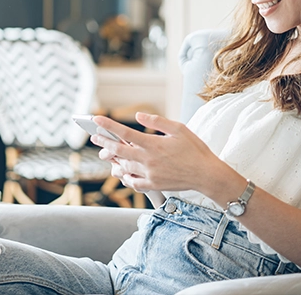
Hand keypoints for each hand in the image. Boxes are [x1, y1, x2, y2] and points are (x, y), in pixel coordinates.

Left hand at [90, 112, 231, 195]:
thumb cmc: (195, 149)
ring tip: (107, 153)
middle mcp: (148, 160)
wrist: (206, 174)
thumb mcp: (178, 128)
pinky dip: (125, 176)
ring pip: (123, 167)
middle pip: (118, 150)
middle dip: (104, 142)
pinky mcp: (153, 185)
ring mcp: (149, 174)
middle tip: (94, 137)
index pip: (124, 133)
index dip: (108, 126)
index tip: (96, 119)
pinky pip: (133, 182)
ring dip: (113, 159)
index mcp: (153, 144)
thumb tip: (138, 115)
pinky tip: (123, 171)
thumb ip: (157, 121)